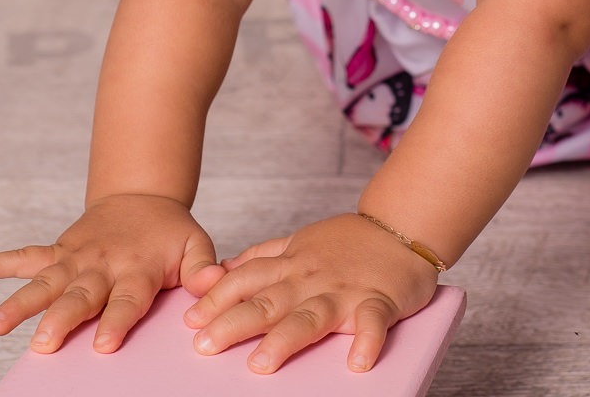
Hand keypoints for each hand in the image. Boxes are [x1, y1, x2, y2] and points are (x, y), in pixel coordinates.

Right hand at [0, 194, 223, 352]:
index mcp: (137, 269)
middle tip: (43, 343)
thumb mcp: (195, 242)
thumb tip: (213, 282)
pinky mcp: (58, 251)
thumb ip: (203, 264)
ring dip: (20, 301)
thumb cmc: (170, 232)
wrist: (143, 196)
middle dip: (61, 319)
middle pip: (79, 295)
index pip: (127, 299)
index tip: (105, 344)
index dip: (117, 320)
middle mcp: (101, 265)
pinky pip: (24, 256)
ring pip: (44, 281)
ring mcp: (75, 258)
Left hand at [183, 213, 439, 372]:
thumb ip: (262, 257)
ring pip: (312, 314)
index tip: (190, 319)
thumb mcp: (299, 242)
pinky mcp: (379, 300)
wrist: (400, 226)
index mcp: (292, 263)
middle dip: (236, 322)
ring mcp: (345, 290)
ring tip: (262, 363)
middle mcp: (312, 277)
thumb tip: (221, 271)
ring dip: (287, 338)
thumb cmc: (348, 242)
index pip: (248, 278)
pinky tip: (357, 362)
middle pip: (270, 300)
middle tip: (205, 344)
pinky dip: (366, 340)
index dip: (218, 298)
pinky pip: (372, 322)